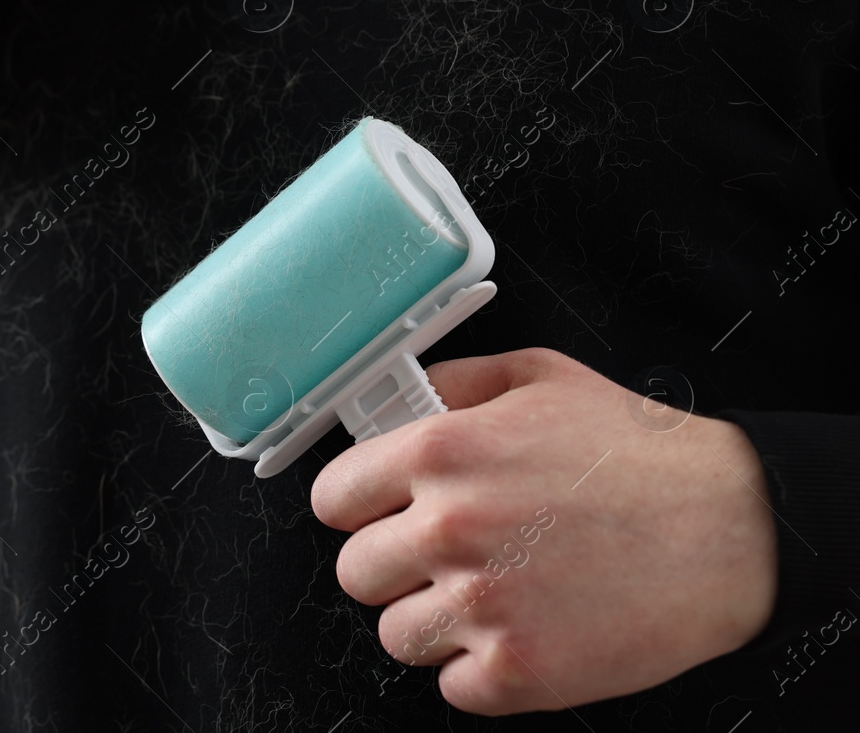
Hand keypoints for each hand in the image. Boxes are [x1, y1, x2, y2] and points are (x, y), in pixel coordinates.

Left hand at [311, 347, 777, 714]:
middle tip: (440, 557)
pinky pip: (451, 686)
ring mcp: (481, 606)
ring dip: (431, 620)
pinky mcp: (518, 672)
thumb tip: (395, 399)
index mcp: (440, 452)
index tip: (375, 513)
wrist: (733, 528)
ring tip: (487, 594)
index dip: (355, 506)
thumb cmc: (639, 452)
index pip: (331, 498)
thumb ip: (451, 383)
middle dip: (392, 564)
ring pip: (395, 635)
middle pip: (354, 572)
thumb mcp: (537, 378)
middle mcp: (449, 529)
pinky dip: (480, 668)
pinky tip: (521, 628)